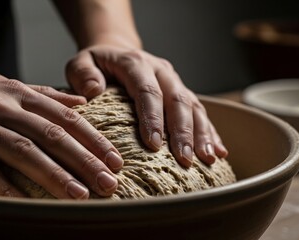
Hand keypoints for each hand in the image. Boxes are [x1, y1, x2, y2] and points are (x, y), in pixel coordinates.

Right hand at [0, 61, 123, 198]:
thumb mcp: (4, 83)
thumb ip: (43, 94)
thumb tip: (81, 102)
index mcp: (17, 93)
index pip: (65, 117)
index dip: (93, 139)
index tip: (115, 160)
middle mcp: (2, 107)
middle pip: (51, 135)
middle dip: (84, 160)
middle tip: (110, 183)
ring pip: (22, 151)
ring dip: (54, 175)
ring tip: (81, 195)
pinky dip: (5, 187)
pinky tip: (25, 203)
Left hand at [65, 45, 227, 166]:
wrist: (115, 52)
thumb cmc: (96, 64)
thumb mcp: (80, 63)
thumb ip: (82, 74)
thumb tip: (93, 91)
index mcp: (135, 63)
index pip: (147, 91)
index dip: (152, 117)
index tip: (154, 144)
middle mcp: (160, 71)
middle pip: (176, 100)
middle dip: (182, 132)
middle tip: (184, 159)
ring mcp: (174, 82)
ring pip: (194, 107)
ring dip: (201, 134)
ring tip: (206, 159)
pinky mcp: (182, 92)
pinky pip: (200, 112)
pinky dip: (210, 132)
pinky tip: (218, 152)